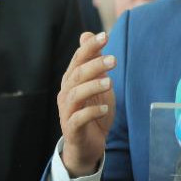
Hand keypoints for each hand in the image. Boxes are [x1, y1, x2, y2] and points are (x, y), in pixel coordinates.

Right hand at [58, 31, 116, 176]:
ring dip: (92, 86)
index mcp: (72, 80)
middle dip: (94, 65)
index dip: (89, 47)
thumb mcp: (97, 84)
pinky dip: (91, 112)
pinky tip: (104, 108)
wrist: (87, 145)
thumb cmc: (93, 111)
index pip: (78, 59)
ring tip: (110, 82)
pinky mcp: (72, 129)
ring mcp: (67, 111)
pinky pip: (78, 119)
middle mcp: (66, 93)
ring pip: (75, 95)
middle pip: (76, 75)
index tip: (105, 35)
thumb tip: (87, 34)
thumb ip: (93, 61)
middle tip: (113, 60)